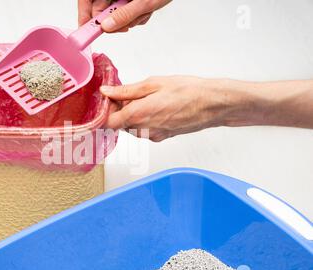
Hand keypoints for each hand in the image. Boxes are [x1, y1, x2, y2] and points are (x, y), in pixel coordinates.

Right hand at [78, 0, 171, 32]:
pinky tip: (146, 10)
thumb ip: (125, 14)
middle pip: (100, 9)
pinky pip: (125, 14)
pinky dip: (135, 17)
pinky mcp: (127, 0)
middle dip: (114, 22)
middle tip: (125, 26)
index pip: (86, 0)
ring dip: (129, 20)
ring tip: (143, 12)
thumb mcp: (144, 1)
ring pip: (114, 14)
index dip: (84, 15)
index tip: (88, 32)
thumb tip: (107, 26)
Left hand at [100, 76, 233, 141]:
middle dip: (119, 110)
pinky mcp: (161, 137)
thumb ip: (126, 91)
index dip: (106, 110)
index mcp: (138, 115)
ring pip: (131, 128)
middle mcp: (143, 130)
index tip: (110, 98)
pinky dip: (143, 120)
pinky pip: (144, 131)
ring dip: (132, 115)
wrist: (212, 104)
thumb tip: (107, 92)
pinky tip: (156, 107)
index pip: (107, 122)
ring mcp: (153, 136)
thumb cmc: (187, 91)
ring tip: (146, 98)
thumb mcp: (152, 84)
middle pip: (119, 125)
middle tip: (129, 94)